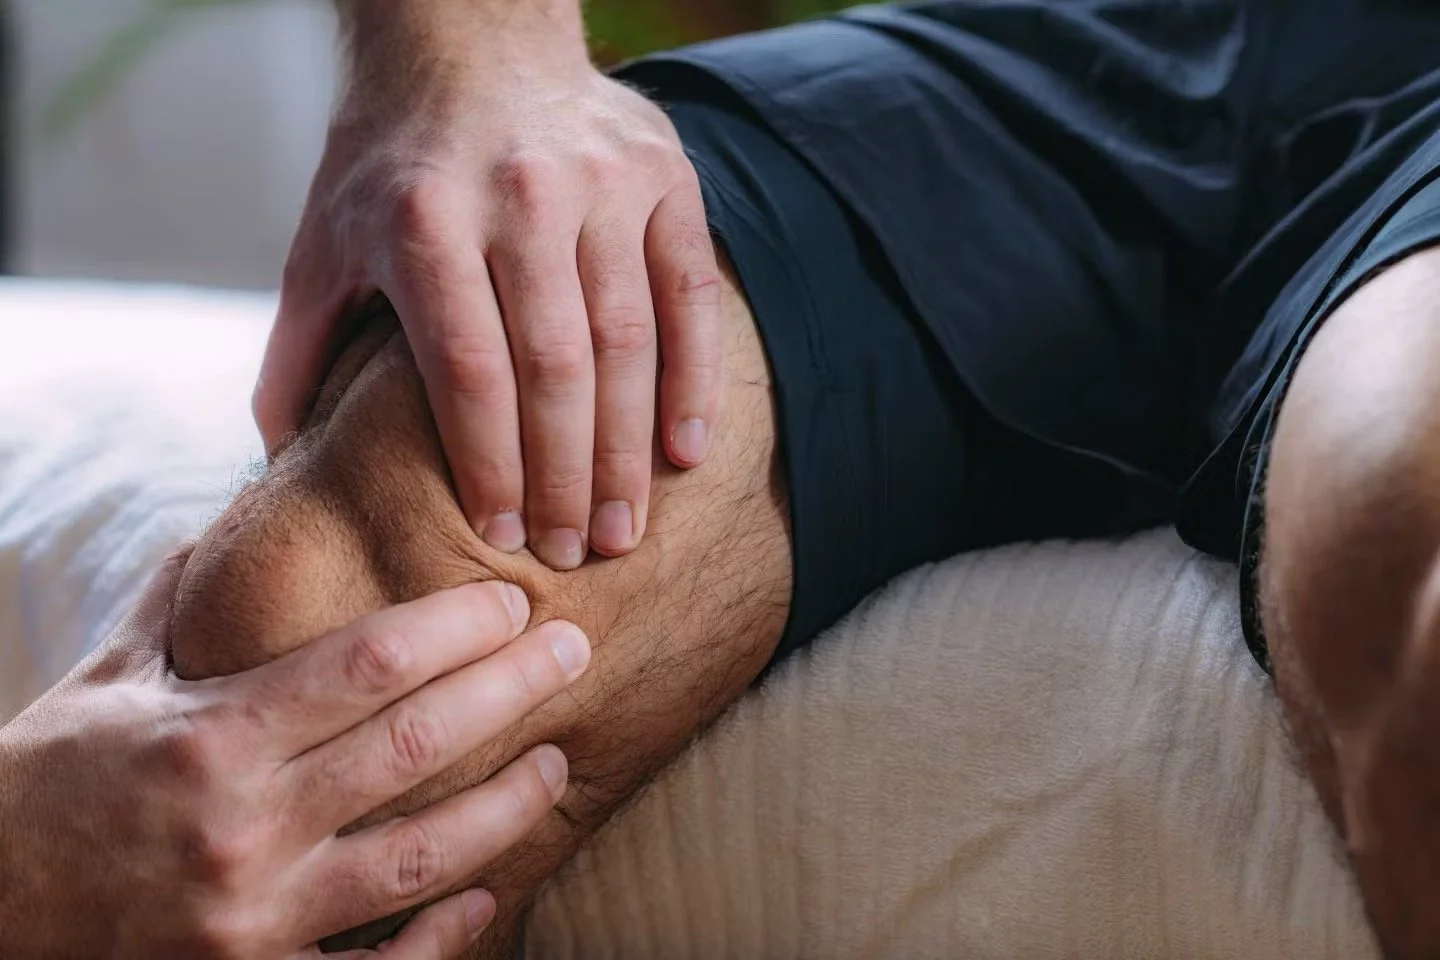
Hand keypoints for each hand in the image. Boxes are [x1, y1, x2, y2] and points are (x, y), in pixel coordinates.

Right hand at [0, 553, 591, 958]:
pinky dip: (443, 934)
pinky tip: (489, 890)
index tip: (511, 600)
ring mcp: (255, 917)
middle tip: (573, 653)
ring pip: (419, 859)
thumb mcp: (104, 682)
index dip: (456, 627)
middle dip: (510, 692)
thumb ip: (176, 598)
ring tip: (556, 763)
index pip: (366, 664)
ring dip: (505, 809)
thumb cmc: (45, 788)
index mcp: (210, 738)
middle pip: (415, 746)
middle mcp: (242, 826)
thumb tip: (231, 512)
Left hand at [255, 12, 721, 570]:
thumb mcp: (321, 240)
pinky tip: (688, 450)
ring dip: (629, 449)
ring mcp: (601, 184)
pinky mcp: (663, 178)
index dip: (491, 465)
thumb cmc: (392, 159)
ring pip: (626, 341)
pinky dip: (693, 378)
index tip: (502, 537)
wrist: (470, 38)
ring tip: (623, 527)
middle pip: (554, 368)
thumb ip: (298, 348)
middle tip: (576, 555)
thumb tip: (274, 459)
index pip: (470, 371)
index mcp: (425, 219)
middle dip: (567, 477)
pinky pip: (690, 294)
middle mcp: (518, 197)